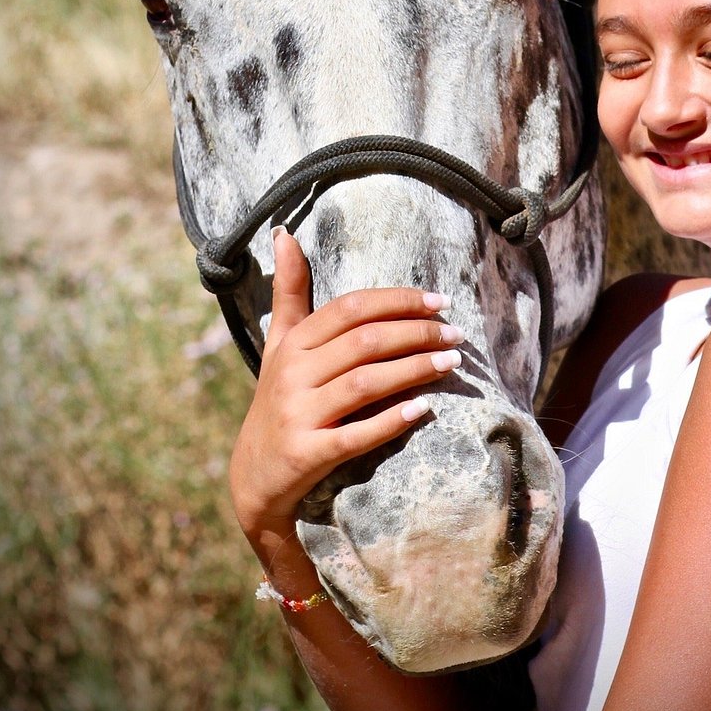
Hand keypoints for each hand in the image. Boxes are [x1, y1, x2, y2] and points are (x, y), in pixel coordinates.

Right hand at [228, 228, 464, 539]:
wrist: (254, 476)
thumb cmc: (279, 397)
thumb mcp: (280, 343)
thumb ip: (289, 290)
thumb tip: (284, 234)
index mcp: (293, 343)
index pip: (351, 309)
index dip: (398, 300)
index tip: (440, 300)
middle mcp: (293, 374)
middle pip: (365, 342)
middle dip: (417, 333)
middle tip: (456, 334)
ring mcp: (298, 414)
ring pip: (365, 383)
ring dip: (414, 369)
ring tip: (451, 363)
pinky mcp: (307, 454)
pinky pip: (355, 435)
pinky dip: (391, 421)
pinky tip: (423, 409)